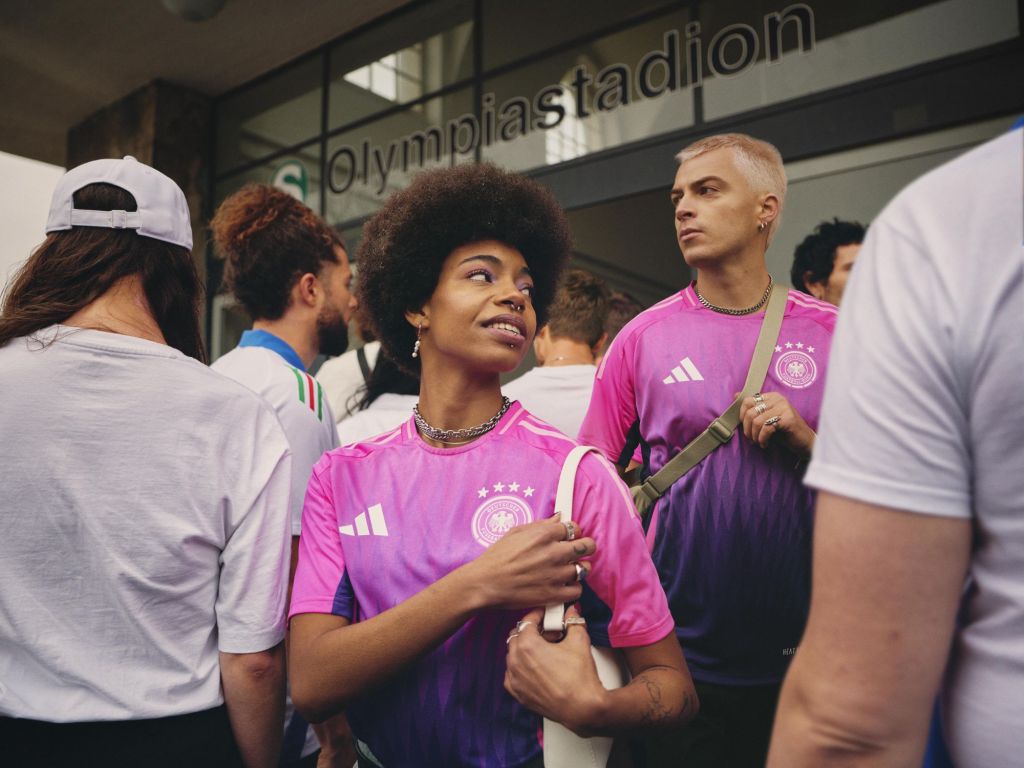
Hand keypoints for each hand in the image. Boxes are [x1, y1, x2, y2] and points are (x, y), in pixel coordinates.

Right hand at [464, 519, 594, 611]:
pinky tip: (564, 585)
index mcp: (544, 535)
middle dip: (585, 546)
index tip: (569, 537)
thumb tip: (559, 518)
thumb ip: (541, 524)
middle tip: (580, 550)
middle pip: (587, 546)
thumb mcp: (515, 532)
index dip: (573, 532)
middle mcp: (554, 553)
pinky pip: (577, 590)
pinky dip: (573, 588)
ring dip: (580, 568)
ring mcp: (555, 575)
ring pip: (584, 569)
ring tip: (571, 569)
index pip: (574, 528)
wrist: (485, 584)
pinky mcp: (553, 594)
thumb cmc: (496, 557)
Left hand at [504, 605, 607, 736]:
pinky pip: (512, 674)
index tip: (545, 615)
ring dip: (525, 649)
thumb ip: (573, 621)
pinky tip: (536, 668)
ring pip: (513, 655)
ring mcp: (515, 679)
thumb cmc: (580, 678)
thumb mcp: (579, 641)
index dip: (537, 615)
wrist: (582, 708)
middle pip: (517, 636)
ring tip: (545, 651)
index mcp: (528, 646)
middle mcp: (516, 662)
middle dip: (531, 631)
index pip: (527, 621)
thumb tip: (572, 612)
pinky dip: (520, 668)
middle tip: (548, 633)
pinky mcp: (518, 694)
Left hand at [739, 391, 814, 455]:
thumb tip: (735, 395)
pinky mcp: (788, 419)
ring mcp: (784, 408)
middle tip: (751, 439)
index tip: (746, 427)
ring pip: (757, 421)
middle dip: (747, 429)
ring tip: (758, 442)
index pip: (747, 401)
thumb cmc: (783, 431)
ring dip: (754, 436)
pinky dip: (762, 439)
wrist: (804, 441)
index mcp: (771, 396)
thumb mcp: (765, 419)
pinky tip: (765, 444)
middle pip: (750, 412)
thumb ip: (753, 408)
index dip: (742, 416)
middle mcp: (778, 399)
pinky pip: (767, 428)